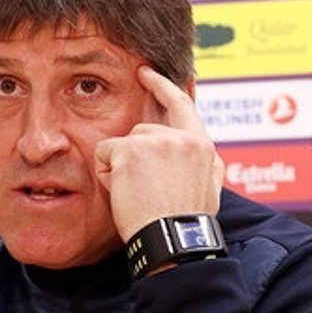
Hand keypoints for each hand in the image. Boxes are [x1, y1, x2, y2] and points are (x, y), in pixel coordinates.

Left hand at [93, 66, 223, 242]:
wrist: (173, 241)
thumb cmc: (184, 224)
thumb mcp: (207, 187)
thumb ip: (201, 160)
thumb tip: (196, 144)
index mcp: (202, 147)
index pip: (181, 105)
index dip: (163, 86)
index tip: (147, 72)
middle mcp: (182, 138)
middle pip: (142, 131)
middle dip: (134, 157)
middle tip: (146, 192)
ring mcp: (157, 140)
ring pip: (122, 144)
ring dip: (122, 168)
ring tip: (139, 195)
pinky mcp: (131, 148)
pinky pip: (104, 153)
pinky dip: (105, 173)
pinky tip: (124, 193)